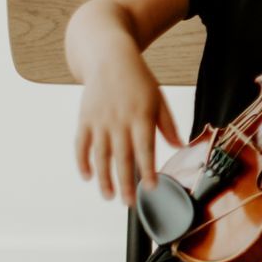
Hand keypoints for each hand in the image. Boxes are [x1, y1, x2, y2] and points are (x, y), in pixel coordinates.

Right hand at [76, 53, 181, 204]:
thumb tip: (180, 146)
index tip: (151, 187)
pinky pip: (81, 144)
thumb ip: (167, 125)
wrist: (109, 58)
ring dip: (104, 178)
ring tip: (109, 196)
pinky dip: (82, 161)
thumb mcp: (158, 99)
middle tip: (129, 203)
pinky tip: (87, 176)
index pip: (146, 149)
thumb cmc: (138, 80)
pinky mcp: (84, 119)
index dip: (148, 170)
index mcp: (141, 117)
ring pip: (101, 156)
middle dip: (126, 183)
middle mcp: (120, 121)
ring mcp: (100, 121)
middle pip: (123, 157)